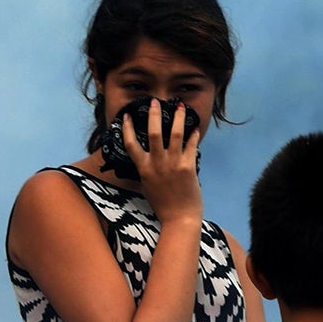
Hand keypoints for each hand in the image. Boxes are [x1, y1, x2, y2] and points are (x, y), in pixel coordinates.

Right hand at [125, 99, 202, 224]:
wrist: (179, 219)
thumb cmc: (163, 205)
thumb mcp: (147, 186)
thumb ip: (146, 170)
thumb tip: (145, 157)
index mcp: (144, 168)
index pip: (131, 144)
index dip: (128, 128)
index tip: (128, 116)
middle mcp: (157, 164)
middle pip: (154, 132)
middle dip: (155, 114)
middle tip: (156, 102)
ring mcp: (173, 165)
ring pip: (175, 134)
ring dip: (178, 118)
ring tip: (180, 106)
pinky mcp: (188, 167)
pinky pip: (191, 146)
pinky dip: (193, 135)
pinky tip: (194, 128)